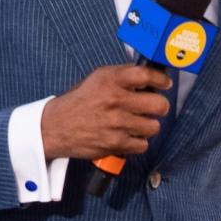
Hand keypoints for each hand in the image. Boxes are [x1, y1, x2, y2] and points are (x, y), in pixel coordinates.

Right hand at [40, 63, 172, 159]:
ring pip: (153, 127)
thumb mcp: (98, 78)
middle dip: (159, 106)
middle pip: (159, 105)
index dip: (161, 80)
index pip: (146, 75)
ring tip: (137, 123)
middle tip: (153, 107)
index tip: (165, 84)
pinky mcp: (115, 143)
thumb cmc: (80, 102)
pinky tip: (128, 135)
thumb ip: (123, 76)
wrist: (55, 127)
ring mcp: (117, 124)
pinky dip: (138, 142)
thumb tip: (150, 77)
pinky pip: (143, 144)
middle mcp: (116, 101)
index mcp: (111, 80)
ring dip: (148, 126)